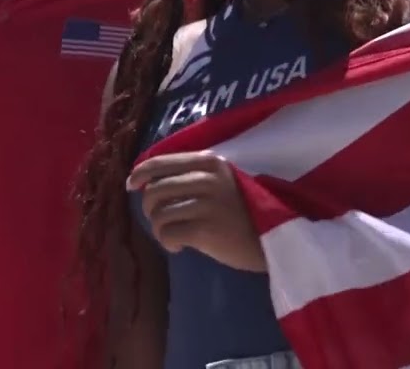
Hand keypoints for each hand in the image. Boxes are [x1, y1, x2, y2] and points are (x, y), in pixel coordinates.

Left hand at [126, 151, 265, 271]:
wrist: (277, 238)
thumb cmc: (247, 211)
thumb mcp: (224, 182)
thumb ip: (194, 176)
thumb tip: (151, 184)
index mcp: (210, 163)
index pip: (161, 162)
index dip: (140, 173)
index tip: (131, 185)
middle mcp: (207, 179)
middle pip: (155, 190)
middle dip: (149, 208)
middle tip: (159, 220)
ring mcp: (206, 204)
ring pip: (159, 213)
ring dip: (158, 228)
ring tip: (171, 235)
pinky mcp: (205, 230)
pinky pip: (168, 233)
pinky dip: (167, 242)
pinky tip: (179, 247)